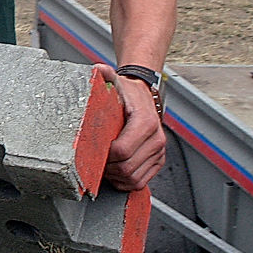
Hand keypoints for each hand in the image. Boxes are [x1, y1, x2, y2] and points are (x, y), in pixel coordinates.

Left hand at [96, 63, 165, 190]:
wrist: (144, 95)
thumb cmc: (128, 92)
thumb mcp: (115, 81)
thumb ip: (104, 74)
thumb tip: (97, 70)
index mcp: (145, 122)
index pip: (122, 150)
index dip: (104, 155)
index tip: (93, 150)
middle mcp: (157, 139)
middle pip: (127, 168)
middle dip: (107, 168)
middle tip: (94, 162)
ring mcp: (158, 152)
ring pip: (134, 179)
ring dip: (115, 178)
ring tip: (103, 167)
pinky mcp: (157, 161)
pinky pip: (141, 182)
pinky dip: (125, 182)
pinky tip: (114, 172)